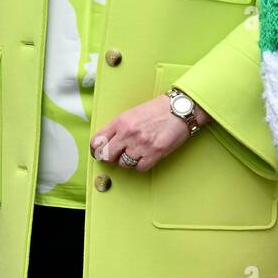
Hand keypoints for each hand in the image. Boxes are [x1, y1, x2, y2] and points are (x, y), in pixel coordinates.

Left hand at [90, 93, 209, 172]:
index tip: (99, 152)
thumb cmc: (158, 109)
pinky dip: (142, 165)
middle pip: (107, 156)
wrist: (180, 109)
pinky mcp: (154, 153)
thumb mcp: (133, 113)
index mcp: (121, 121)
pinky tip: (147, 156)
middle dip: (111, 157)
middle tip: (117, 155)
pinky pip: (140, 168)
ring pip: (124, 164)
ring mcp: (141, 144)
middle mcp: (128, 133)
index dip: (96, 149)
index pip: (97, 141)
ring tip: (137, 152)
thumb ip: (118, 126)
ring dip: (128, 161)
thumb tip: (107, 142)